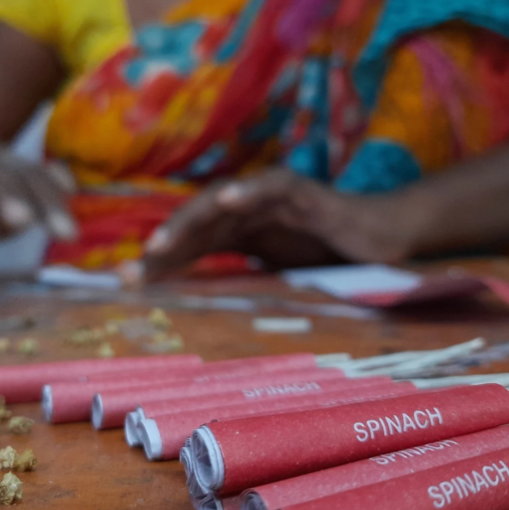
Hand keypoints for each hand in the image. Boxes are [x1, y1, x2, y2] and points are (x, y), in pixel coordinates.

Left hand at [132, 169, 425, 282]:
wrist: (381, 241)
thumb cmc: (329, 262)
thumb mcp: (276, 284)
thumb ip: (242, 290)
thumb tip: (204, 323)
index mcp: (235, 234)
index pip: (189, 248)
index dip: (159, 264)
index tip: (127, 286)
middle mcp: (244, 212)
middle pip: (194, 227)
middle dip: (161, 249)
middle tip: (130, 273)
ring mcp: (269, 199)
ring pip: (220, 204)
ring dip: (189, 222)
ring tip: (160, 244)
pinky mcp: (301, 191)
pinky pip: (271, 186)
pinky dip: (249, 191)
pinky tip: (227, 201)